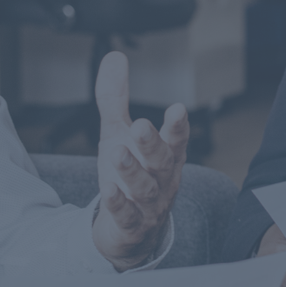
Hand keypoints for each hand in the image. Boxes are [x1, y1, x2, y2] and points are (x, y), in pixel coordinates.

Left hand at [91, 51, 188, 268]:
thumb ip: (115, 98)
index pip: (175, 139)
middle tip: (142, 126)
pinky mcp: (131, 225)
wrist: (130, 230)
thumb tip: (115, 56)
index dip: (177, 125)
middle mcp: (162, 180)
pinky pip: (127, 215)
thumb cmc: (129, 175)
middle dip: (153, 144)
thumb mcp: (118, 133)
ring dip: (133, 172)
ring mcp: (148, 205)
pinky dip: (119, 203)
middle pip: (162, 162)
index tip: (176, 108)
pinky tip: (109, 189)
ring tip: (119, 153)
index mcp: (164, 156)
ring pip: (145, 189)